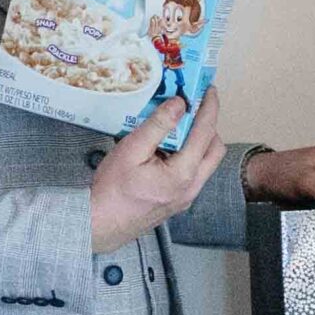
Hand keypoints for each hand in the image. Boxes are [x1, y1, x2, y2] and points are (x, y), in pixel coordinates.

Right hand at [90, 90, 225, 253]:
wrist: (99, 224)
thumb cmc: (111, 190)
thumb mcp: (131, 150)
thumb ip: (158, 125)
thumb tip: (179, 104)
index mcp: (182, 174)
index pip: (205, 133)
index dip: (209, 107)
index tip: (209, 90)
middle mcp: (191, 188)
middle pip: (214, 150)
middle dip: (209, 125)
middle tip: (196, 106)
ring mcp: (186, 198)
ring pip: (206, 163)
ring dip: (199, 141)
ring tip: (178, 125)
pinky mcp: (177, 202)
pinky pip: (193, 173)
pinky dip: (188, 155)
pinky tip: (166, 148)